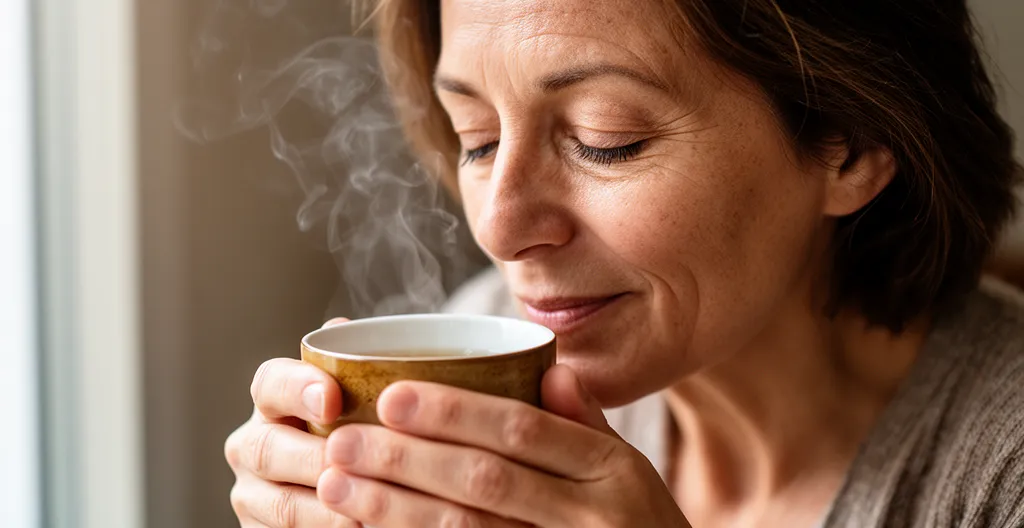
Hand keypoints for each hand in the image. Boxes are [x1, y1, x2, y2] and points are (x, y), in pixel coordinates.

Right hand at [225, 318, 358, 526]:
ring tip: (365, 514)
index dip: (297, 387)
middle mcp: (252, 445)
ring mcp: (253, 495)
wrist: (347, 481)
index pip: (271, 382)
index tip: (331, 400)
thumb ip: (352, 365)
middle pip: (269, 448)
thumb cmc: (358, 428)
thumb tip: (341, 329)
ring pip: (280, 504)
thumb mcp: (359, 395)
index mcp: (273, 400)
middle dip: (315, 459)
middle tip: (357, 467)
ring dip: (324, 511)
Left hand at [316, 365, 690, 526]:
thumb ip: (588, 424)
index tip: (392, 394)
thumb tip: (552, 368)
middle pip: (485, 480)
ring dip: (395, 508)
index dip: (455, 411)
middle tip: (342, 440)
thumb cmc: (643, 526)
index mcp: (613, 470)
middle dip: (406, 459)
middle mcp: (592, 517)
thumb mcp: (633, 472)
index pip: (522, 430)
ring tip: (339, 485)